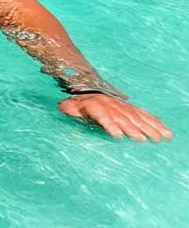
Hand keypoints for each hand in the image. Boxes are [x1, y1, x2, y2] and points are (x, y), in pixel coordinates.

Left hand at [58, 94, 172, 141]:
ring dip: (148, 128)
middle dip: (132, 129)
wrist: (91, 88)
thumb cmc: (81, 103)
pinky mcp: (132, 109)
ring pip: (137, 118)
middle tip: (141, 139)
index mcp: (96, 106)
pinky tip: (165, 132)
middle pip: (123, 119)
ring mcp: (124, 107)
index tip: (117, 134)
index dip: (110, 124)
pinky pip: (146, 115)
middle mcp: (112, 106)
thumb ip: (69, 108)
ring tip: (157, 138)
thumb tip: (62, 107)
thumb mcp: (72, 105)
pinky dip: (156, 123)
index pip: (103, 115)